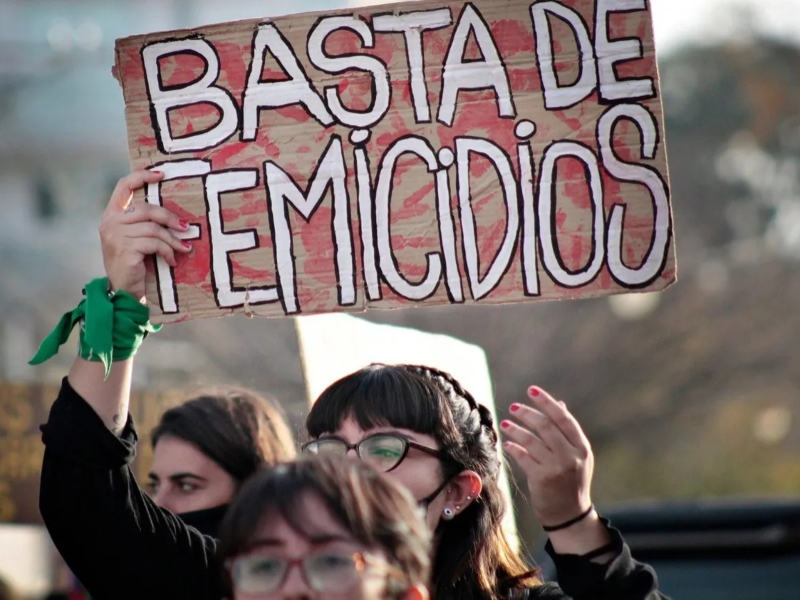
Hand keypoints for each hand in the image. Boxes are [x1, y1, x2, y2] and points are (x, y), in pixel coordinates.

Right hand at [99, 170, 190, 300]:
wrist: (123, 291)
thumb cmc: (134, 265)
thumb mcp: (135, 239)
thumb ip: (144, 223)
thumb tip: (174, 215)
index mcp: (111, 216)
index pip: (123, 187)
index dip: (141, 177)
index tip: (161, 174)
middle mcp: (109, 222)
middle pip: (146, 208)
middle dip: (169, 217)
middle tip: (186, 227)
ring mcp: (115, 235)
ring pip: (153, 228)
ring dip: (172, 240)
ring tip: (183, 249)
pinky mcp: (125, 248)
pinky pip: (154, 243)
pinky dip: (167, 251)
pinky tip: (172, 261)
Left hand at [501, 386, 593, 527]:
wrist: (570, 515)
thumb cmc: (571, 481)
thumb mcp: (576, 456)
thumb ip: (567, 432)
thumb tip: (559, 404)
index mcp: (582, 447)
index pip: (563, 418)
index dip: (547, 401)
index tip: (531, 390)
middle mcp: (572, 456)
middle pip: (546, 426)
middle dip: (528, 414)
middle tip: (514, 407)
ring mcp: (557, 468)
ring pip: (532, 441)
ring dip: (516, 430)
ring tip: (505, 424)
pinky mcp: (542, 479)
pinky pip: (524, 457)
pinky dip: (514, 449)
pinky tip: (508, 444)